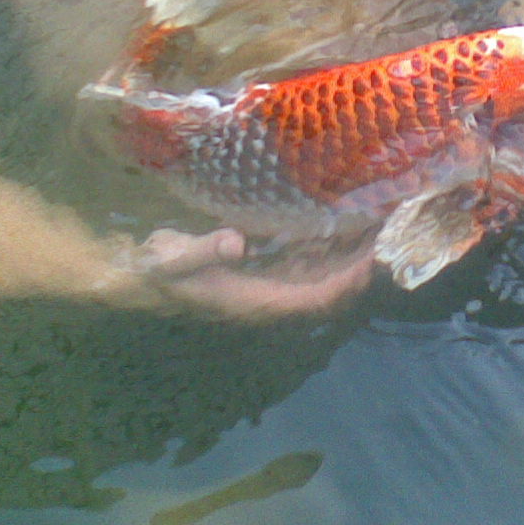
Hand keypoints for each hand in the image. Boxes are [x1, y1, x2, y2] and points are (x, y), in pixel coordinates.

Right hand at [95, 228, 375, 317]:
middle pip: (325, 287)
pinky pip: (301, 262)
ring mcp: (265, 285)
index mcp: (256, 301)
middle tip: (384, 230)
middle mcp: (269, 297)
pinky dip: (323, 246)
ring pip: (317, 275)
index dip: (346, 282)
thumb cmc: (159, 269)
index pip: (315, 298)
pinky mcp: (259, 271)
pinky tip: (338, 223)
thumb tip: (234, 243)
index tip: (372, 258)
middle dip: (355, 264)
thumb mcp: (175, 259)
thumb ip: (203, 251)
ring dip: (344, 254)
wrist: (139, 274)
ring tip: (371, 223)